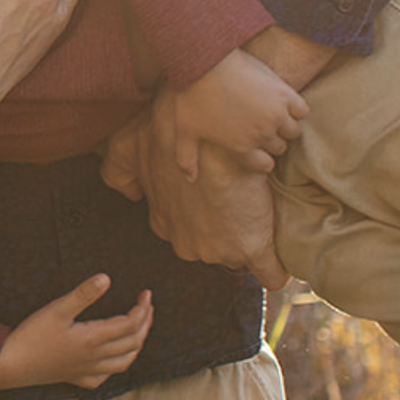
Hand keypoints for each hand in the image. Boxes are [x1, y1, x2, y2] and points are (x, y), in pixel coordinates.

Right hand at [0, 274, 153, 390]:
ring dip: (136, 346)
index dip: (142, 309)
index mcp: (94, 339)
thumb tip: (106, 278)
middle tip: (147, 308)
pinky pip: (104, 377)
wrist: (11, 365)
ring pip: (124, 362)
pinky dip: (114, 367)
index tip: (146, 294)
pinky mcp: (76, 378)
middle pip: (133, 343)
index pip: (129, 324)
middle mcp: (96, 357)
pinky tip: (111, 361)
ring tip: (139, 332)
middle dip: (145, 324)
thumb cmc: (32, 336)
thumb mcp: (56, 310)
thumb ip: (83, 294)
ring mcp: (88, 370)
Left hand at [100, 106, 288, 290]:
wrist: (210, 124)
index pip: (192, 235)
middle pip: (217, 248)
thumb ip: (118, 172)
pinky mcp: (250, 247)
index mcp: (165, 225)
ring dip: (253, 236)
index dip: (207, 218)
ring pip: (242, 255)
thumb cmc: (165, 129)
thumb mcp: (127, 147)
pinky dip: (277, 267)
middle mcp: (187, 244)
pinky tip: (281, 252)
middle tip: (241, 198)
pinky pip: (271, 275)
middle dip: (229, 230)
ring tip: (259, 206)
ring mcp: (218, 250)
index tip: (219, 199)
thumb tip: (130, 193)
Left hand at [165, 48, 307, 178]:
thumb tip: (190, 179)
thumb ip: (186, 158)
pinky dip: (296, 108)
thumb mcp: (184, 130)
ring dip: (285, 125)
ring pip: (293, 131)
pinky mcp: (284, 95)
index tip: (260, 152)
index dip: (262, 159)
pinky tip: (285, 102)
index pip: (263, 164)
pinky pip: (302, 110)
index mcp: (239, 147)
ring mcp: (275, 115)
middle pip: (279, 147)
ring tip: (275, 115)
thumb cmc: (191, 96)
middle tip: (263, 127)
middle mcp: (261, 135)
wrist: (204, 62)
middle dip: (272, 140)